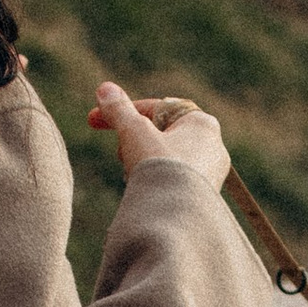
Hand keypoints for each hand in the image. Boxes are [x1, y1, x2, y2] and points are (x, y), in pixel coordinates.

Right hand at [87, 80, 230, 190]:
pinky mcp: (205, 196)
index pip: (157, 109)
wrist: (178, 217)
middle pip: (161, 134)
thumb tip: (104, 89)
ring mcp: (212, 173)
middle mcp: (213, 145)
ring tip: (134, 177)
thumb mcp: (134, 132)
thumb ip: (119, 110)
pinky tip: (145, 191)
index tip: (94, 121)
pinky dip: (155, 181)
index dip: (122, 112)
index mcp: (202, 122)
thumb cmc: (161, 167)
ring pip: (166, 158)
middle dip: (134, 141)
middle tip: (120, 154)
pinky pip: (174, 180)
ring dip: (143, 162)